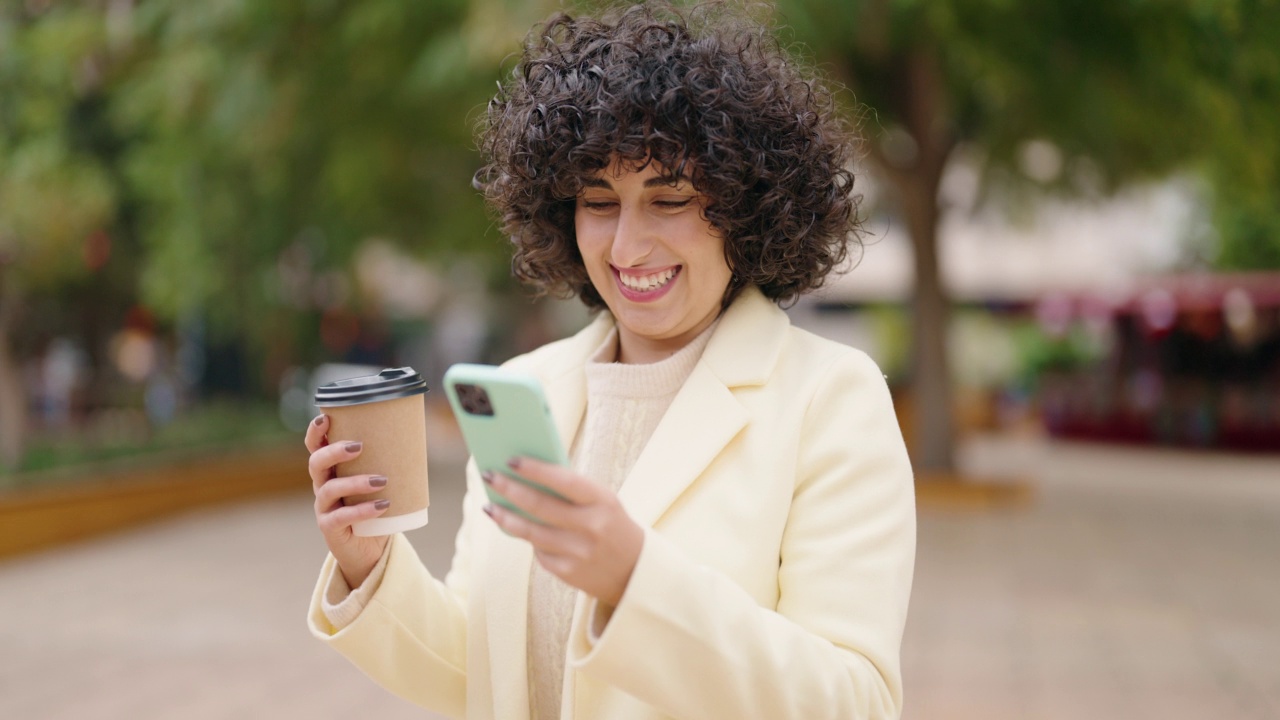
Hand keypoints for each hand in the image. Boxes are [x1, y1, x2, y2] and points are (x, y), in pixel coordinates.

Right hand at [306, 414, 389, 588]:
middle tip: (359, 446)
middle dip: (334, 451)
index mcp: (331, 470)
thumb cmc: (376, 507)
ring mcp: (323, 508)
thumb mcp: (381, 482)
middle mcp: (322, 486)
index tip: (326, 418)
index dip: (315, 432)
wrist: (370, 549)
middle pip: (316, 463)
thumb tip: (418, 436)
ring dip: (355, 482)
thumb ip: (390, 462)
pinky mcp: (330, 528)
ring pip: (329, 489)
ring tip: (381, 480)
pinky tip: (382, 505)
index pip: (315, 446)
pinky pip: (341, 517)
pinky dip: (362, 510)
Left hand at [482, 457, 643, 606]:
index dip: (535, 469)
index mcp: (603, 501)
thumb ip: (571, 492)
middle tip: (489, 476)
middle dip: (510, 489)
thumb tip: (526, 477)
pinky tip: (517, 529)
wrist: (635, 572)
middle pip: (540, 506)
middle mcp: (592, 527)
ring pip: (531, 532)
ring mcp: (579, 552)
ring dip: (505, 517)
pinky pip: (539, 552)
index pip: (564, 480)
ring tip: (489, 506)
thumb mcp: (602, 503)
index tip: (511, 459)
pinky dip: (528, 540)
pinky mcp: (568, 573)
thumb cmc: (611, 525)